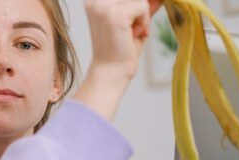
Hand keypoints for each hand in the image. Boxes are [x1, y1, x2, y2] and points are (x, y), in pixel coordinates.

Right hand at [72, 0, 161, 120]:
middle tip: (130, 32)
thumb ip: (141, 5)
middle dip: (139, 12)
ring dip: (141, 18)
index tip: (133, 23)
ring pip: (140, 0)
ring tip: (129, 35)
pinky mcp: (116, 14)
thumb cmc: (120, 51)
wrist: (111, 72)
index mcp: (94, 1)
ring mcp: (104, 6)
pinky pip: (143, 7)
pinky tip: (132, 36)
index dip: (138, 7)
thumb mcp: (132, 21)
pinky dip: (144, 22)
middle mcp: (96, 0)